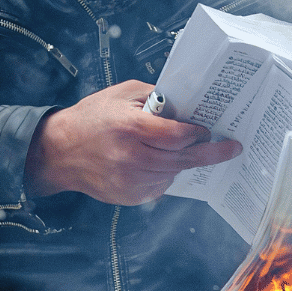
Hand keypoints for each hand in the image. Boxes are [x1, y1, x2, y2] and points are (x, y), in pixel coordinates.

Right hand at [24, 80, 242, 205]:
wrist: (60, 151)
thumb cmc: (92, 118)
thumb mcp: (122, 95)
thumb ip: (156, 98)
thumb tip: (186, 107)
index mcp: (130, 128)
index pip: (177, 135)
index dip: (197, 132)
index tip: (207, 128)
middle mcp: (131, 157)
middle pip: (183, 158)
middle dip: (210, 152)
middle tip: (231, 148)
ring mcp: (130, 181)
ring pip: (173, 174)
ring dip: (182, 162)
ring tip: (181, 149)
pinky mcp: (128, 196)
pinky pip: (160, 187)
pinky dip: (165, 174)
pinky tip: (155, 162)